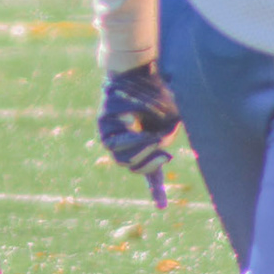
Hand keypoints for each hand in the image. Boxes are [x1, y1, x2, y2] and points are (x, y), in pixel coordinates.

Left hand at [98, 62, 180, 206]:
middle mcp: (122, 140)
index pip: (147, 170)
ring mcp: (110, 132)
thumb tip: (159, 147)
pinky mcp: (103, 122)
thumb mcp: (169, 117)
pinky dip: (132, 142)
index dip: (155, 188)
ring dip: (142, 153)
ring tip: (154, 140)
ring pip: (124, 157)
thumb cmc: (156, 91)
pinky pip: (116, 142)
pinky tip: (144, 136)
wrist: (135, 66)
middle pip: (132, 165)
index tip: (162, 207)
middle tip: (163, 155)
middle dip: (149, 164)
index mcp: (142, 141)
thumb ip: (165, 135)